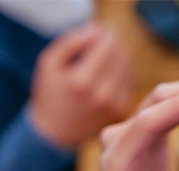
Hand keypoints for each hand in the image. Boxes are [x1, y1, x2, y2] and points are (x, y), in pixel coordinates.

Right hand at [29, 24, 132, 147]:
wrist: (56, 132)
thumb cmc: (51, 93)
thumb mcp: (49, 63)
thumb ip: (70, 42)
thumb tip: (96, 31)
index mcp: (82, 82)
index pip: (107, 46)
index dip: (103, 34)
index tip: (96, 32)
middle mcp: (103, 95)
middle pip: (120, 55)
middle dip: (111, 45)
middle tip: (100, 44)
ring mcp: (115, 105)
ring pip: (127, 67)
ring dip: (117, 57)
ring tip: (100, 59)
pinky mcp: (123, 111)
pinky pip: (128, 82)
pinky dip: (120, 73)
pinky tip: (106, 75)